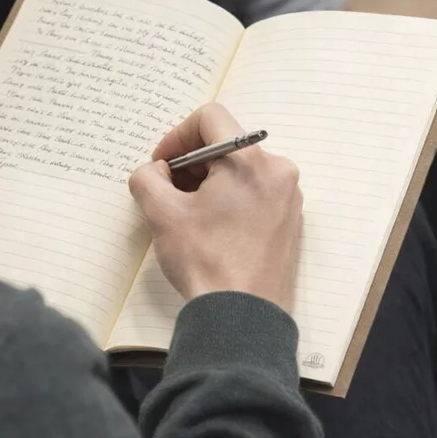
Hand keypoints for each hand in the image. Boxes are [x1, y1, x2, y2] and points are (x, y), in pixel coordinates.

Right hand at [129, 104, 301, 310]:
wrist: (242, 318)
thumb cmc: (206, 262)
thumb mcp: (162, 214)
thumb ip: (147, 177)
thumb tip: (155, 171)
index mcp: (250, 160)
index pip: (209, 118)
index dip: (177, 136)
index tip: (161, 164)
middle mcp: (277, 171)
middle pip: (225, 145)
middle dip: (190, 163)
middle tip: (167, 190)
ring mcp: (288, 198)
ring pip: (239, 170)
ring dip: (207, 182)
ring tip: (185, 214)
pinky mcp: (289, 221)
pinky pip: (254, 193)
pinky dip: (227, 199)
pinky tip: (208, 228)